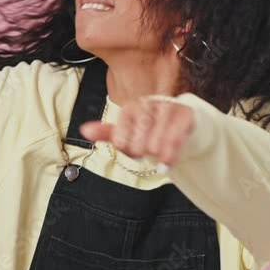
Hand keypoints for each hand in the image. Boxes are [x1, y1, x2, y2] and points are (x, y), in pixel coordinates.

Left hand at [79, 98, 195, 166]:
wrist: (185, 122)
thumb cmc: (152, 128)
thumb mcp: (127, 131)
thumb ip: (106, 132)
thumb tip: (84, 130)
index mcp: (130, 107)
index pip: (120, 140)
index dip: (126, 150)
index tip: (134, 150)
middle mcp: (148, 103)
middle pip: (137, 143)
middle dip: (141, 152)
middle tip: (147, 151)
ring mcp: (167, 107)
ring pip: (154, 143)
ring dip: (155, 154)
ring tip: (158, 155)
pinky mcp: (185, 114)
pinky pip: (175, 138)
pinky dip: (169, 155)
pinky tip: (165, 165)